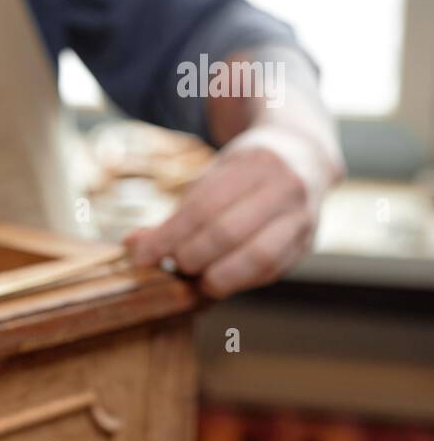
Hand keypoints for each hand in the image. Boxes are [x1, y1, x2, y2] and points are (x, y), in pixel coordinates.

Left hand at [125, 140, 336, 298]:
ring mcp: (302, 217)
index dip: (168, 237)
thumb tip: (133, 246)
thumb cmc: (242, 175)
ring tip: (196, 282)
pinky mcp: (306, 243)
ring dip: (218, 277)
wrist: (303, 158)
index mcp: (253, 165)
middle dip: (191, 256)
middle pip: (227, 232)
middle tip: (173, 266)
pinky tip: (218, 283)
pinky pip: (271, 271)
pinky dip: (240, 282)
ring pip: (258, 257)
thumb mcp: (209, 180)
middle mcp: (284, 188)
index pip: (202, 208)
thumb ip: (175, 215)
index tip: (142, 257)